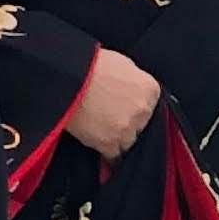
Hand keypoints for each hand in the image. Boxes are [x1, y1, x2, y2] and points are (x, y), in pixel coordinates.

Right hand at [65, 47, 162, 162]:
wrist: (67, 78)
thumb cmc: (89, 65)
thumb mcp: (121, 63)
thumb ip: (133, 80)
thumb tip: (132, 88)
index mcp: (150, 89)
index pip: (150, 105)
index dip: (135, 106)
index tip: (125, 106)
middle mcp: (143, 110)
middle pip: (141, 125)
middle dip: (128, 122)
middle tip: (110, 115)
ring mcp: (127, 129)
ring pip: (129, 142)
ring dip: (118, 138)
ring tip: (101, 129)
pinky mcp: (109, 143)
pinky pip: (114, 156)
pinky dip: (108, 154)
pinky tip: (99, 145)